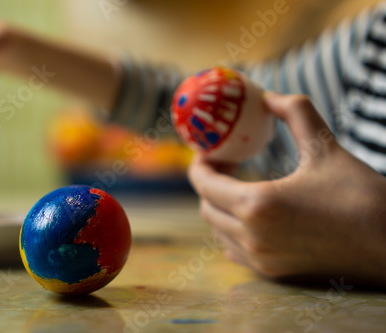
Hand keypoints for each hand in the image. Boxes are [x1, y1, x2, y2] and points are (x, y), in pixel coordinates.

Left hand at [188, 93, 385, 286]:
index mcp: (257, 205)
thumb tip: (268, 96)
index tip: (212, 151)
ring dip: (220, 206)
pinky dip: (232, 230)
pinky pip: (234, 249)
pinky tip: (251, 214)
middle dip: (209, 182)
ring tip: (239, 186)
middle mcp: (252, 237)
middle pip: (206, 207)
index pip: (203, 183)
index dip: (201, 163)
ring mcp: (261, 260)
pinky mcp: (273, 273)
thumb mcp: (324, 145)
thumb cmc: (360, 194)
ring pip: (217, 230)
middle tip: (228, 165)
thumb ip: (294, 111)